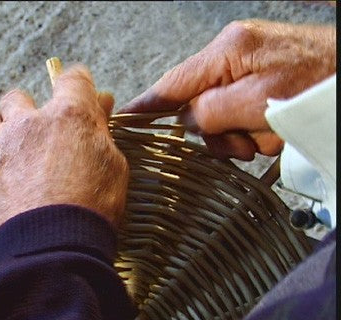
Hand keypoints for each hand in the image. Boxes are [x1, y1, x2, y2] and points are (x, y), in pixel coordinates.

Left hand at [0, 66, 128, 237]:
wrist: (59, 246)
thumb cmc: (93, 207)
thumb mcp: (113, 165)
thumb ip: (102, 130)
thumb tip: (102, 101)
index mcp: (68, 117)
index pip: (72, 80)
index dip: (76, 82)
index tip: (77, 88)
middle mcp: (29, 122)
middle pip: (19, 97)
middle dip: (27, 111)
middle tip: (36, 132)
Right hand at [120, 19, 335, 159]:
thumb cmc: (318, 83)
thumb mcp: (257, 103)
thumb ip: (210, 112)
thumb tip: (187, 120)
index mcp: (227, 52)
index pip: (172, 82)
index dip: (146, 104)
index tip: (124, 117)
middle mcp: (232, 56)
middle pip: (198, 105)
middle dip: (217, 132)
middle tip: (241, 145)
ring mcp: (247, 68)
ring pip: (221, 115)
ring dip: (240, 135)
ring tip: (267, 137)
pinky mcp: (259, 80)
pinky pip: (241, 113)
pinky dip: (255, 130)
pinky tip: (274, 130)